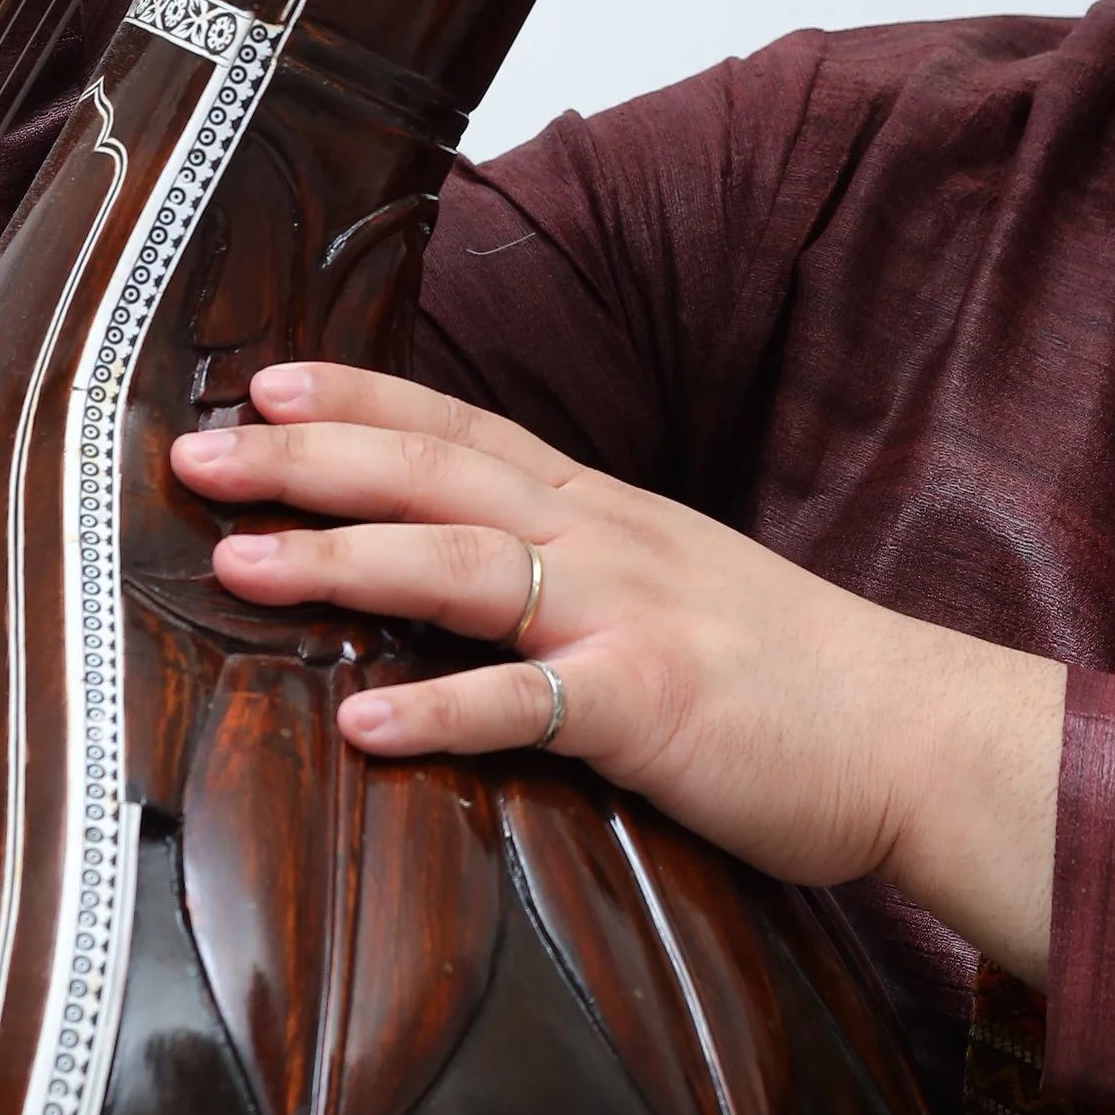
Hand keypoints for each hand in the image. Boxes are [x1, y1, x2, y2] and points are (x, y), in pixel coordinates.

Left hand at [171, 363, 1065, 984]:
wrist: (922, 733)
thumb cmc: (800, 680)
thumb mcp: (681, 594)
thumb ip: (584, 581)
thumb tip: (488, 589)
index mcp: (610, 515)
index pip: (467, 430)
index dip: (363, 398)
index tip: (265, 381)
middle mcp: (608, 543)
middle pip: (438, 474)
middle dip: (310, 458)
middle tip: (193, 454)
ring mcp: (628, 618)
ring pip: (462, 564)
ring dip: (342, 558)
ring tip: (238, 563)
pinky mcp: (651, 705)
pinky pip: (526, 706)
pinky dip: (440, 710)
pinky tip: (361, 725)